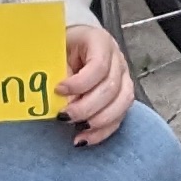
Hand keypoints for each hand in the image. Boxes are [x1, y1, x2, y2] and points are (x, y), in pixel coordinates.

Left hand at [59, 20, 131, 145]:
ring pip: (121, 103)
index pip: (99, 65)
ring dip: (98, 121)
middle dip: (86, 107)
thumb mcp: (56, 52)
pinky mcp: (122, 96)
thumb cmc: (62, 48)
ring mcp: (123, 77)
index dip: (79, 83)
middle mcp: (117, 59)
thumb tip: (57, 100)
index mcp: (100, 42)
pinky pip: (119, 117)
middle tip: (63, 116)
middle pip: (111, 87)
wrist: (72, 45)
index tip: (58, 90)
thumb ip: (57, 72)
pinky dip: (102, 131)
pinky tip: (84, 138)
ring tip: (77, 129)